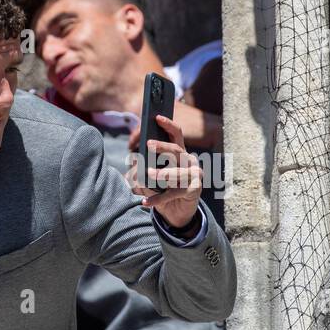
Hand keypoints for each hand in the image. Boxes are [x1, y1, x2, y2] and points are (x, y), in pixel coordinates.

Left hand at [126, 114, 203, 230]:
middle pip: (177, 151)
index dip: (168, 125)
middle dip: (163, 146)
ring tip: (150, 174)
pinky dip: (158, 198)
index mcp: (180, 154)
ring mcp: (194, 176)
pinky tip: (145, 202)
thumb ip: (144, 168)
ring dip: (163, 173)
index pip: (177, 135)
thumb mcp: (152, 177)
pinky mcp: (194, 190)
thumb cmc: (164, 189)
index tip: (157, 117)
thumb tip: (135, 164)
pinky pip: (174, 192)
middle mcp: (189, 162)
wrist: (176, 212)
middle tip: (149, 144)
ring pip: (178, 172)